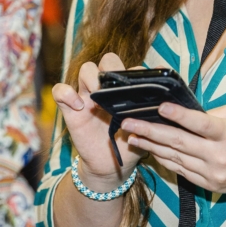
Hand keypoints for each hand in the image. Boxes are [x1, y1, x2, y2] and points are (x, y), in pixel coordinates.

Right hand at [53, 52, 141, 185]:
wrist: (110, 165)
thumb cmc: (129, 142)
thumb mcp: (144, 127)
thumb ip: (151, 111)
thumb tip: (165, 93)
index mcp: (125, 90)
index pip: (130, 68)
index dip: (135, 73)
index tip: (140, 87)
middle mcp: (106, 89)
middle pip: (107, 61)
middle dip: (113, 69)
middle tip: (117, 90)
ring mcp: (88, 96)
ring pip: (86, 69)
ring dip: (93, 78)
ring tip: (99, 99)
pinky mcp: (71, 110)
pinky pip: (60, 92)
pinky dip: (66, 94)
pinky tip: (79, 106)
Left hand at [122, 101, 225, 193]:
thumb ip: (214, 115)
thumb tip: (185, 113)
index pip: (199, 124)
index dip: (178, 115)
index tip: (159, 107)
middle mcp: (221, 157)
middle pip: (179, 143)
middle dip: (150, 132)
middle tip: (128, 123)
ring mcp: (215, 174)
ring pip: (176, 158)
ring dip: (152, 147)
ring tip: (132, 136)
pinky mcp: (211, 186)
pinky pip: (183, 171)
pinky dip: (166, 160)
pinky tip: (152, 150)